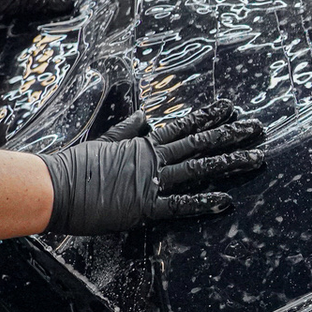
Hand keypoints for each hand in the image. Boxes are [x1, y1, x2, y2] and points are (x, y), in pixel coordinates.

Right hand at [36, 102, 265, 235]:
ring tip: (256, 157)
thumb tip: (145, 115)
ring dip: (229, 162)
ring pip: (198, 168)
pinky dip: (203, 203)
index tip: (231, 107)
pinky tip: (226, 200)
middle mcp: (152, 159)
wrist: (54, 187)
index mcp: (143, 145)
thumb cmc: (73, 167)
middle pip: (200, 143)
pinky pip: (179, 204)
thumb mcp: (104, 143)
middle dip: (231, 134)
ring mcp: (151, 181)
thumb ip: (127, 131)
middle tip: (257, 127)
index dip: (209, 117)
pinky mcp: (144, 205)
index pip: (184, 127)